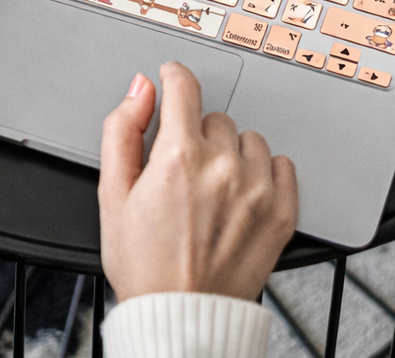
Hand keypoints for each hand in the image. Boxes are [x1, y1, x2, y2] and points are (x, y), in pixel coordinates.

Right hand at [99, 62, 297, 301]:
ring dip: (231, 153)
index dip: (174, 77)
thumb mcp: (111, 194)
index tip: (173, 78)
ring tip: (212, 187)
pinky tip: (242, 193)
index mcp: (178, 158)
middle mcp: (223, 167)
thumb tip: (140, 90)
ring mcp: (258, 190)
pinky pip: (283, 166)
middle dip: (197, 134)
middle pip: (215, 118)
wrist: (180, 316)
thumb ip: (122, 131)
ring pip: (249, 140)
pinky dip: (265, 172)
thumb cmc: (143, 263)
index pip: (184, 89)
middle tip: (182, 169)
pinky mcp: (282, 213)